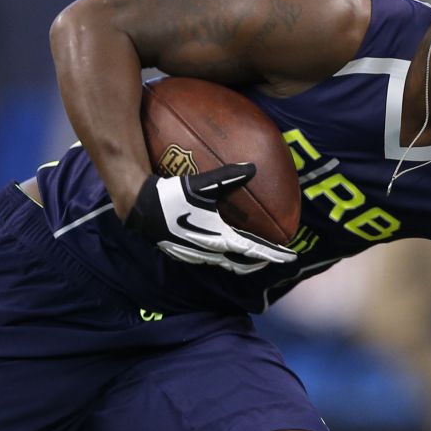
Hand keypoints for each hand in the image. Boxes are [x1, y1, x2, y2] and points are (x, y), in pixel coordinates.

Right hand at [125, 164, 297, 274]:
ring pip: (225, 263)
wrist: (140, 208)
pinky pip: (210, 259)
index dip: (274, 254)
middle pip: (241, 263)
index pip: (254, 250)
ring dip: (240, 260)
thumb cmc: (171, 196)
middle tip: (272, 258)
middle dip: (259, 263)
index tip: (290, 257)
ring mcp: (195, 255)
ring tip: (250, 253)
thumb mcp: (201, 184)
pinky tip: (220, 245)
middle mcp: (209, 251)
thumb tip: (252, 167)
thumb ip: (227, 177)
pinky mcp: (183, 253)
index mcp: (219, 237)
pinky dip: (222, 255)